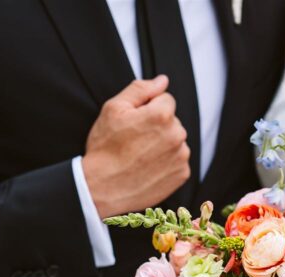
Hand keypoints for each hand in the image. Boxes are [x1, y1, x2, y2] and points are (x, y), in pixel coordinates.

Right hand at [81, 75, 190, 217]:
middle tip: (134, 141)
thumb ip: (140, 90)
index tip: (134, 122)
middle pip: (172, 121)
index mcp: (161, 115)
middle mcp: (177, 135)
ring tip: (140, 156)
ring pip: (176, 141)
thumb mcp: (113, 109)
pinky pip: (178, 161)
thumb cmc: (105, 149)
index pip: (165, 99)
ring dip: (163, 144)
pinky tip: (148, 167)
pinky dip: (166, 163)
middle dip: (157, 126)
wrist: (102, 188)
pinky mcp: (182, 174)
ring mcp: (181, 156)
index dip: (148, 108)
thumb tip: (162, 81)